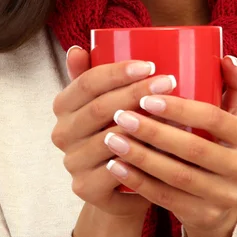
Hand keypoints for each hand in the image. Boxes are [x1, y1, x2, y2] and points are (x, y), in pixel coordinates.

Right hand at [50, 46, 176, 219]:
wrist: (121, 186)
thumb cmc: (119, 131)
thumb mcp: (106, 100)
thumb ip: (91, 74)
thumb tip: (77, 48)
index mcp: (63, 105)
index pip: (87, 82)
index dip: (118, 73)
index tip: (149, 65)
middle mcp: (61, 133)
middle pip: (101, 108)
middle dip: (137, 92)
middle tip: (169, 82)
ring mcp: (72, 162)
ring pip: (112, 138)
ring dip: (145, 124)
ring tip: (175, 112)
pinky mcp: (86, 187)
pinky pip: (118, 169)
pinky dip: (143, 156)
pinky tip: (165, 146)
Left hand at [102, 55, 236, 236]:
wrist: (220, 200)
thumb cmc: (217, 143)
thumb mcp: (231, 115)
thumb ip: (234, 84)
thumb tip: (226, 56)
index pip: (214, 118)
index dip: (180, 108)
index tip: (146, 97)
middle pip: (194, 149)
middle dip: (153, 131)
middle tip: (120, 116)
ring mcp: (226, 196)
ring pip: (178, 176)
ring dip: (141, 156)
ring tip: (112, 139)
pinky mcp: (205, 216)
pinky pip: (167, 199)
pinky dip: (138, 181)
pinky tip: (116, 166)